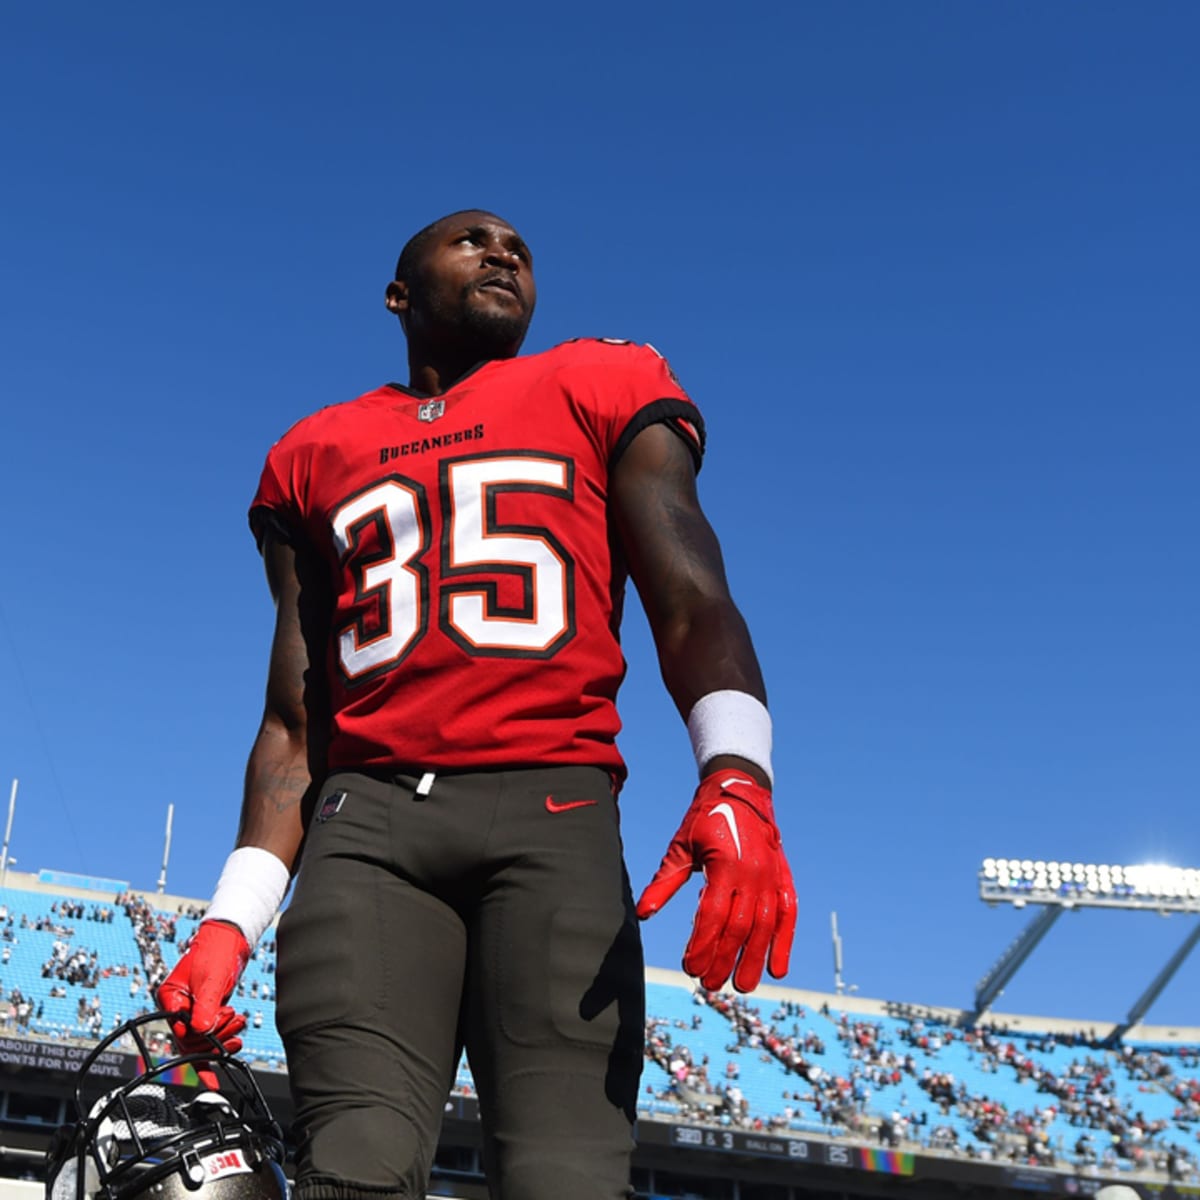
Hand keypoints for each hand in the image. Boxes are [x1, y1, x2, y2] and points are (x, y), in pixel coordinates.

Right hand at [156, 920, 250, 1083]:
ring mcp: (192, 1011)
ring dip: (222, 1038)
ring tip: (239, 1026)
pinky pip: (208, 1037)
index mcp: (170, 998)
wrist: (230, 938)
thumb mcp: (210, 980)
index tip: (216, 1031)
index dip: (198, 1035)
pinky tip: (221, 1067)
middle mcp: (177, 1008)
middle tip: (234, 1025)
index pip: (180, 1029)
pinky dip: (216, 1049)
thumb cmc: (215, 952)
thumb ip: (205, 1006)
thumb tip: (202, 1031)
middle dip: (214, 1037)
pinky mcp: (206, 1012)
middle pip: (191, 1038)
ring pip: (202, 1039)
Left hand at [636, 771, 795, 992]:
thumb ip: (665, 881)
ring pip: (765, 926)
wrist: (740, 789)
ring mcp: (771, 876)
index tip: (691, 967)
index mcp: (724, 864)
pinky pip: (787, 914)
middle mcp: (753, 873)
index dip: (702, 944)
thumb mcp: (681, 846)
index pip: (713, 915)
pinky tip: (777, 969)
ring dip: (753, 959)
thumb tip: (643, 913)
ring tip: (741, 986)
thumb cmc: (704, 819)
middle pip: (739, 927)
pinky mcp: (783, 877)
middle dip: (724, 958)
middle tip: (711, 984)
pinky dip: (784, 942)